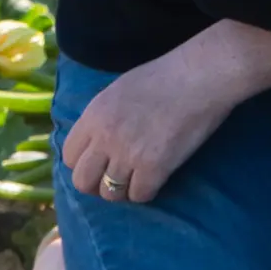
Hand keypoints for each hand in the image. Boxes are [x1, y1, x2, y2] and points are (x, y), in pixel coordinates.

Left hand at [61, 50, 241, 203]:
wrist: (201, 74)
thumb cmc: (167, 75)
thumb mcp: (120, 89)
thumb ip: (104, 116)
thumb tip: (99, 140)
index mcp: (93, 115)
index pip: (70, 157)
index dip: (86, 163)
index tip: (102, 162)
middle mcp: (104, 137)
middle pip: (83, 182)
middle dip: (98, 184)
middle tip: (117, 177)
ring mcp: (128, 154)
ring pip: (110, 193)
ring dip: (124, 190)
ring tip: (139, 178)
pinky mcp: (154, 166)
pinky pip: (140, 195)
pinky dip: (148, 190)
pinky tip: (158, 177)